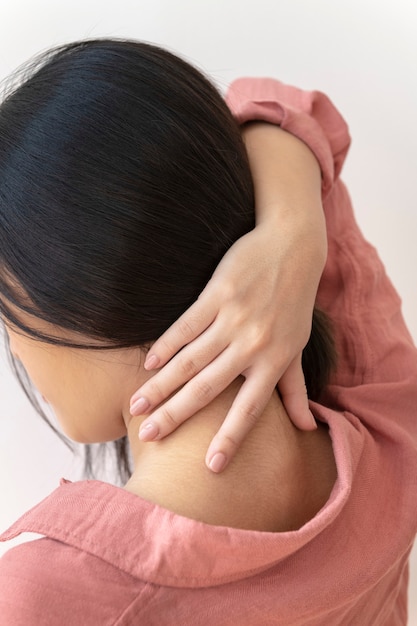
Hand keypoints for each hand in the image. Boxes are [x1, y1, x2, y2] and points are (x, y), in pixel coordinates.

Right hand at [130, 210, 325, 472]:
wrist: (292, 247)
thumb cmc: (294, 302)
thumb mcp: (297, 346)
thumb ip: (295, 388)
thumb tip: (308, 428)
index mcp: (274, 361)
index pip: (250, 409)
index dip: (231, 438)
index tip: (212, 466)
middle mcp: (253, 345)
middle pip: (209, 388)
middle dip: (177, 415)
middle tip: (149, 438)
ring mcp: (234, 319)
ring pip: (190, 360)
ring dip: (160, 386)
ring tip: (137, 407)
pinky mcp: (217, 293)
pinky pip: (186, 326)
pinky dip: (165, 345)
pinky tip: (148, 364)